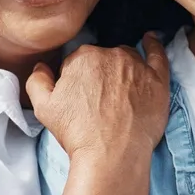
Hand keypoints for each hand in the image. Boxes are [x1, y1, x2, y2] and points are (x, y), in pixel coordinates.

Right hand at [26, 32, 170, 162]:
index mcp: (83, 57)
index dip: (78, 79)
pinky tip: (150, 39)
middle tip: (98, 101)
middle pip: (103, 58)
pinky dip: (153, 46)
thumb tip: (42, 67)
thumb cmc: (78, 133)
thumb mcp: (43, 107)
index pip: (78, 60)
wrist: (111, 155)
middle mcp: (111, 55)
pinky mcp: (157, 80)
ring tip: (119, 91)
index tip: (81, 97)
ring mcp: (136, 66)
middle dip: (99, 74)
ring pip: (127, 58)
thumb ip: (37, 80)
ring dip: (122, 67)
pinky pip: (157, 55)